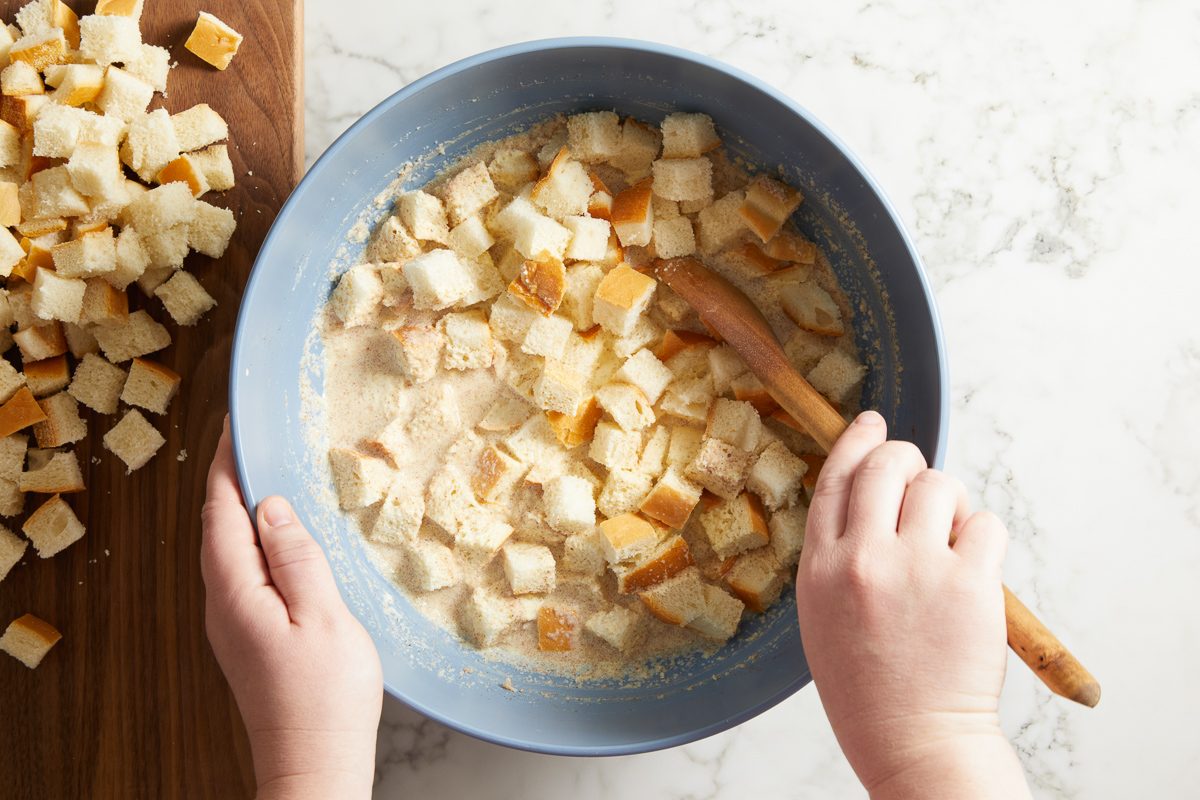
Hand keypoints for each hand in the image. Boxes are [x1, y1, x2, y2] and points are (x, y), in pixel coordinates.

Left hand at [201, 418, 381, 799]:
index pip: (220, 510)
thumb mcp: (322, 615)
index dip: (227, 464)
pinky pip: (246, 573)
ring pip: (232, 551)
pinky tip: (289, 541)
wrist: (316, 764)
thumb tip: (271, 506)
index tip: (237, 424)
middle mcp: (223, 604)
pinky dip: (261, 543)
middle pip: (218, 528)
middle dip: (235, 481)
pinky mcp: (250, 638)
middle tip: (260, 442)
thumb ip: (296, 556)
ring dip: (249, 512)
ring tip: (278, 479)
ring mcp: (233, 624)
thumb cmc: (324, 698)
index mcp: (235, 591)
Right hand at [795, 411, 1029, 798]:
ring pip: (940, 485)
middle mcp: (863, 559)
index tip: (871, 423)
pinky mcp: (969, 583)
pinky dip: (984, 536)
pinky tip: (973, 568)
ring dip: (950, 503)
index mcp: (821, 568)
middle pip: (887, 465)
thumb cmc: (868, 685)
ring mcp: (917, 568)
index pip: (835, 479)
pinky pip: (985, 523)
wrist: (914, 740)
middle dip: (908, 460)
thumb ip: (838, 555)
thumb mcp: (823, 615)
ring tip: (949, 542)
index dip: (856, 443)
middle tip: (921, 480)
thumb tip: (872, 498)